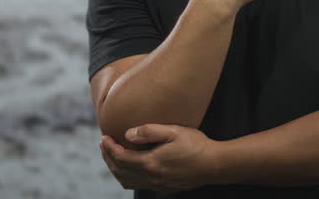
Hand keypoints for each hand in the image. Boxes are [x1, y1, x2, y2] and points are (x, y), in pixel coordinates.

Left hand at [99, 124, 219, 192]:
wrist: (214, 165)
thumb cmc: (196, 145)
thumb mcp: (173, 131)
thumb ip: (149, 131)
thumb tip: (128, 134)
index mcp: (151, 163)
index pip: (121, 157)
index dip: (109, 148)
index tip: (104, 137)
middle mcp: (151, 177)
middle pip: (120, 171)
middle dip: (108, 158)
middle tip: (104, 144)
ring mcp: (157, 184)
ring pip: (127, 181)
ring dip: (115, 169)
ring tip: (112, 156)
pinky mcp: (163, 187)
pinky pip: (137, 185)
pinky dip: (126, 177)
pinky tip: (129, 168)